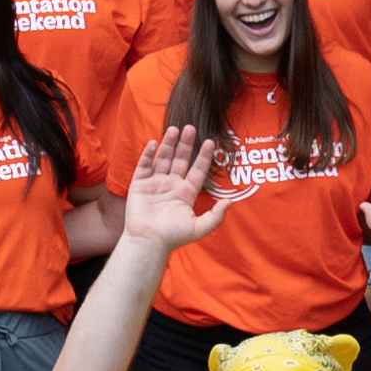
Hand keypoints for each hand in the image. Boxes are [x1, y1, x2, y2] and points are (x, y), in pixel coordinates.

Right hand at [118, 126, 229, 244]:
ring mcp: (155, 183)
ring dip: (168, 144)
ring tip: (174, 129)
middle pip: (180, 160)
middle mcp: (171, 185)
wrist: (148, 241)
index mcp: (186, 193)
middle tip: (190, 128)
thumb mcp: (199, 227)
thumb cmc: (173, 236)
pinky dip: (148, 154)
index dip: (203, 156)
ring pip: (163, 159)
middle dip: (185, 144)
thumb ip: (216, 215)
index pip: (197, 170)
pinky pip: (144, 166)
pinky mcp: (139, 184)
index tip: (210, 142)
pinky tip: (154, 143)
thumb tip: (230, 201)